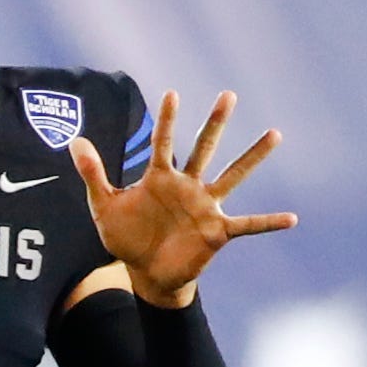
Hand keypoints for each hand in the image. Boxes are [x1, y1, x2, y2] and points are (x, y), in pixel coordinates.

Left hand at [68, 90, 296, 305]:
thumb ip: (94, 174)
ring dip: (252, 156)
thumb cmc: (127, 237)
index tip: (173, 93)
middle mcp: (188, 186)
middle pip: (204, 149)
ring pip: (232, 176)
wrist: (146, 274)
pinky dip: (269, 222)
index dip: (167, 120)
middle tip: (228, 94)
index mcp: (160, 177)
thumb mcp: (105, 206)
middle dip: (215, 123)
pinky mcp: (218, 232)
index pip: (164, 143)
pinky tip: (292, 219)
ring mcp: (206, 207)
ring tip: (275, 133)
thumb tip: (74, 141)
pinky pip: (248, 225)